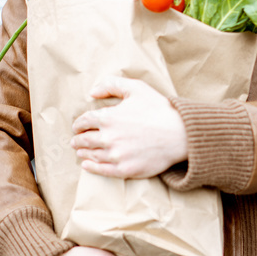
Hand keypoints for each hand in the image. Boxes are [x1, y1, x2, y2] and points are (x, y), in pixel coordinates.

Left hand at [71, 76, 187, 178]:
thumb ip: (112, 85)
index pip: (84, 122)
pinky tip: (87, 165)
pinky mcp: (124, 169)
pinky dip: (90, 167)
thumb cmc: (159, 109)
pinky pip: (101, 170)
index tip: (78, 127)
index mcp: (108, 117)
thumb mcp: (137, 88)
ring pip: (90, 155)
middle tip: (76, 140)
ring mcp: (116, 155)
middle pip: (84, 140)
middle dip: (78, 139)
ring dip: (82, 152)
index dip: (78, 124)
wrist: (180, 134)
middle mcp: (108, 138)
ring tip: (80, 152)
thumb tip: (91, 92)